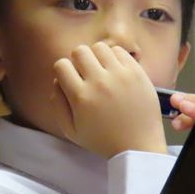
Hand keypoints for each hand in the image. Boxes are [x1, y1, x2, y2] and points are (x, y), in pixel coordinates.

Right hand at [50, 42, 167, 158]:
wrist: (138, 145)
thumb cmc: (102, 140)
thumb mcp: (71, 130)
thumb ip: (58, 104)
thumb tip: (56, 80)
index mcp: (81, 97)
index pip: (61, 65)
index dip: (63, 71)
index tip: (71, 79)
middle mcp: (99, 82)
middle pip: (79, 51)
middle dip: (78, 60)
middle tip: (86, 74)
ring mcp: (120, 75)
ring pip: (99, 48)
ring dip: (97, 57)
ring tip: (102, 71)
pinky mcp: (137, 72)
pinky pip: (119, 51)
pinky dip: (114, 58)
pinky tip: (116, 71)